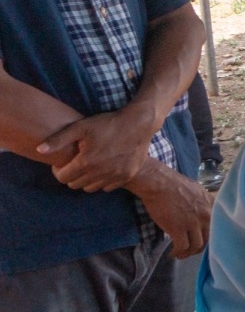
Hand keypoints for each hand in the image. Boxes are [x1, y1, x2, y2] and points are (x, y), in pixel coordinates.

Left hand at [41, 108, 155, 192]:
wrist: (139, 123)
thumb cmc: (108, 123)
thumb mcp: (81, 127)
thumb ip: (58, 139)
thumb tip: (39, 150)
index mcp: (86, 162)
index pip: (63, 178)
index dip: (58, 171)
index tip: (61, 163)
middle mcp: (100, 172)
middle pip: (75, 185)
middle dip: (71, 176)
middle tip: (75, 164)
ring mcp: (115, 176)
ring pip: (91, 188)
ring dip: (86, 180)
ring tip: (88, 167)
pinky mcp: (126, 176)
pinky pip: (107, 187)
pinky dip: (102, 181)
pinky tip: (103, 169)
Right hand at [130, 161, 211, 257]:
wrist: (158, 182)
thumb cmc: (173, 184)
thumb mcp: (196, 191)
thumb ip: (202, 203)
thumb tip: (201, 212)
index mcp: (211, 205)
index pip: (217, 226)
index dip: (210, 236)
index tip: (202, 240)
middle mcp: (206, 215)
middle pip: (208, 239)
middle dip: (199, 248)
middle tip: (190, 250)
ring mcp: (193, 223)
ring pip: (196, 246)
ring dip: (188, 253)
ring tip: (180, 254)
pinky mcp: (179, 229)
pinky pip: (182, 247)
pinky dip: (178, 253)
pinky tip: (172, 253)